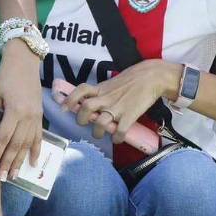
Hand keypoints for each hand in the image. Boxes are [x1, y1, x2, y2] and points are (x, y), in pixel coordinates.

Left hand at [0, 39, 43, 180]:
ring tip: (15, 175)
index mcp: (15, 110)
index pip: (3, 137)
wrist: (25, 62)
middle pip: (17, 144)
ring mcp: (36, 117)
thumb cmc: (6, 76)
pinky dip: (36, 150)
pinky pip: (39, 136)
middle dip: (8, 162)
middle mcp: (28, 116)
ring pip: (28, 144)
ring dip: (21, 161)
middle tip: (3, 177)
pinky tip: (33, 162)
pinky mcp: (40, 116)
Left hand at [62, 60, 180, 142]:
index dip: (70, 99)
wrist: (152, 76)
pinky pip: (120, 131)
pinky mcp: (130, 115)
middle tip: (86, 123)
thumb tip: (92, 103)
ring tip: (100, 134)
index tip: (63, 108)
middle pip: (86, 108)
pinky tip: (117, 138)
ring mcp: (118, 107)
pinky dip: (117, 137)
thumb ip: (102, 92)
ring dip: (97, 132)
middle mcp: (106, 98)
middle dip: (82, 119)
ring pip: (100, 123)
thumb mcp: (112, 83)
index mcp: (101, 89)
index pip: (81, 90)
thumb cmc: (133, 80)